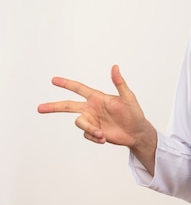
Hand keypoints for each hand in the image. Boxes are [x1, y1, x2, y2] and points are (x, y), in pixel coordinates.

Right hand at [38, 65, 155, 159]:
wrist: (136, 132)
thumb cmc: (134, 113)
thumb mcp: (128, 97)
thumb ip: (119, 83)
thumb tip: (115, 67)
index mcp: (97, 98)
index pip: (79, 88)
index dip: (66, 84)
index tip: (54, 80)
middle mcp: (91, 108)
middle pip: (68, 106)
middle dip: (54, 106)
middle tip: (39, 108)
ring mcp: (91, 120)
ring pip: (79, 123)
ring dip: (90, 129)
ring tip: (101, 134)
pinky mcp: (93, 132)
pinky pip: (87, 134)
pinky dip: (95, 137)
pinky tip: (104, 138)